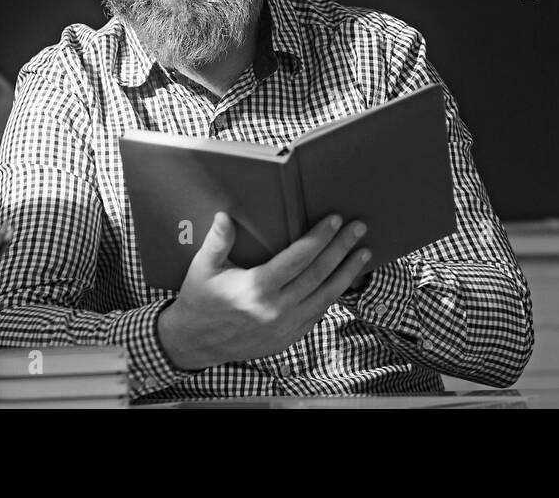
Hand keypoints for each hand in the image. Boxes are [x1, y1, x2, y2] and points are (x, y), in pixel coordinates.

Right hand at [157, 211, 369, 370]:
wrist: (194, 344)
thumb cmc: (200, 301)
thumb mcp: (203, 268)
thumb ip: (218, 240)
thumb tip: (226, 215)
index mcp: (256, 288)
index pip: (299, 257)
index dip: (320, 237)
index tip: (335, 220)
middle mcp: (276, 309)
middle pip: (319, 273)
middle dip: (342, 248)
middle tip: (359, 228)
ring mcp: (285, 326)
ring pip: (326, 296)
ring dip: (348, 272)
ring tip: (364, 253)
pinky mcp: (289, 338)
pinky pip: (319, 313)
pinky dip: (334, 295)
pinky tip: (345, 279)